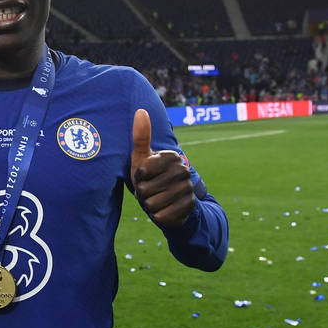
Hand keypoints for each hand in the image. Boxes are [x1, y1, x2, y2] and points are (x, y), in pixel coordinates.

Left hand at [130, 108, 194, 226]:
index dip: (138, 177)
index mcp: (171, 156)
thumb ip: (141, 136)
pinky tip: (164, 210)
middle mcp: (183, 170)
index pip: (142, 170)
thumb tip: (140, 111)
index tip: (144, 176)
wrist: (170, 202)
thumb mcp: (141, 158)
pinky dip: (158, 216)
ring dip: (149, 206)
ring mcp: (188, 188)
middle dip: (142, 194)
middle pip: (145, 189)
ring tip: (156, 199)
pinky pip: (162, 216)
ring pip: (153, 204)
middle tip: (150, 190)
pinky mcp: (190, 206)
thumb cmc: (150, 177)